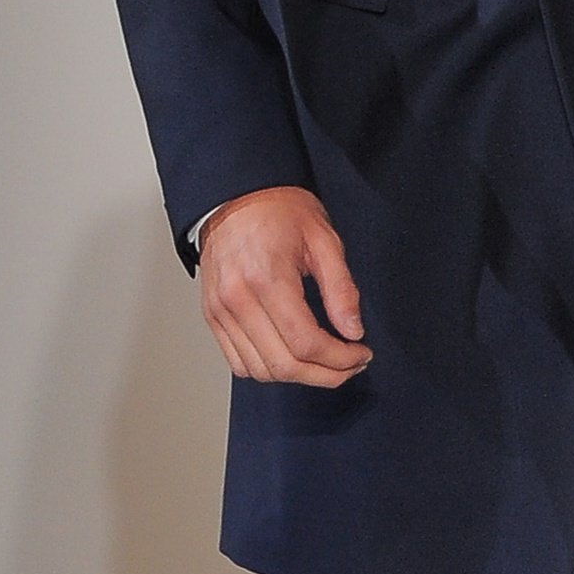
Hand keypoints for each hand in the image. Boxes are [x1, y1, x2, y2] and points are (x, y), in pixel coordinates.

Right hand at [198, 188, 371, 386]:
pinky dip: (268, 369)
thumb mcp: (323, 240)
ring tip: (324, 364)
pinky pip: (238, 362)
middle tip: (349, 366)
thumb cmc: (279, 211)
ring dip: (297, 377)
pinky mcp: (213, 316)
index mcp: (267, 278)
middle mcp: (238, 299)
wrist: (236, 196)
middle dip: (325, 375)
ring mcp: (220, 311)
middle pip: (284, 365)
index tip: (360, 354)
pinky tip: (291, 356)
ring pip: (260, 371)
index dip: (340, 359)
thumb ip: (341, 289)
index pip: (306, 343)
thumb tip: (353, 331)